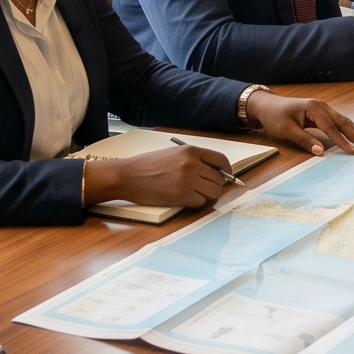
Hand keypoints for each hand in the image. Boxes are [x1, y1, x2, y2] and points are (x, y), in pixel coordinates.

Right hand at [86, 144, 233, 208]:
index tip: (224, 176)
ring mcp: (188, 181)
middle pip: (219, 179)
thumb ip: (194, 160)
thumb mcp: (174, 154)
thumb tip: (216, 171)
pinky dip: (195, 202)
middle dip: (214, 185)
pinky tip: (183, 198)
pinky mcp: (182, 196)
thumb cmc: (148, 165)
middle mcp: (192, 164)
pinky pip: (200, 202)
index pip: (221, 160)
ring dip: (206, 195)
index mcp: (191, 151)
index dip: (226, 170)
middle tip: (202, 187)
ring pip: (213, 192)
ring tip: (192, 192)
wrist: (128, 176)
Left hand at [246, 92, 353, 156]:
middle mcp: (322, 107)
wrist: (266, 105)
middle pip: (344, 122)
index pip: (332, 128)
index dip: (343, 142)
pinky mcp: (322, 113)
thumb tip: (321, 152)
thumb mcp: (286, 130)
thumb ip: (304, 140)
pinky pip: (339, 122)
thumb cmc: (275, 116)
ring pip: (344, 121)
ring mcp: (323, 109)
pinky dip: (349, 130)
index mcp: (314, 109)